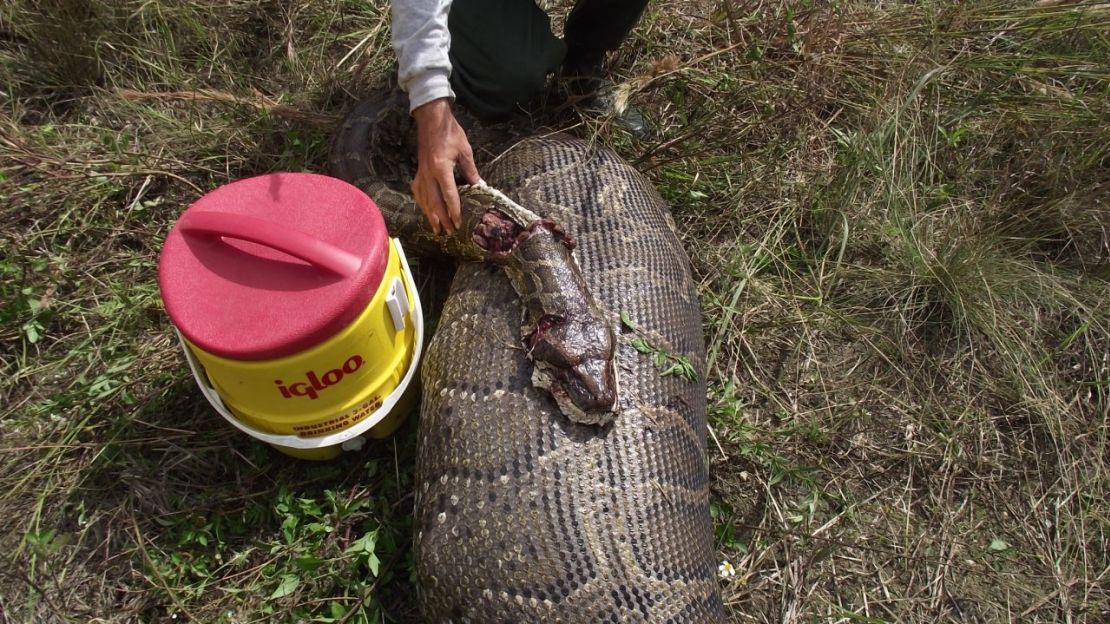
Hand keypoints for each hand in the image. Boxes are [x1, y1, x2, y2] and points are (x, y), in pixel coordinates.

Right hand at [411, 98, 480, 233]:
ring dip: (430, 215)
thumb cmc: (450, 132)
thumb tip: (480, 187)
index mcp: (441, 168)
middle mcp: (428, 173)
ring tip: (436, 228)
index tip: (458, 222)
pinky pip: (418, 191)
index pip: (448, 194)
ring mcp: (421, 173)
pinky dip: (422, 203)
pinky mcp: (418, 171)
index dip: (454, 210)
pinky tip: (425, 209)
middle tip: (449, 231)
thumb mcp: (465, 151)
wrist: (431, 119)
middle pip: (434, 202)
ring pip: (424, 199)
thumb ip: (471, 171)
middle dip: (442, 218)